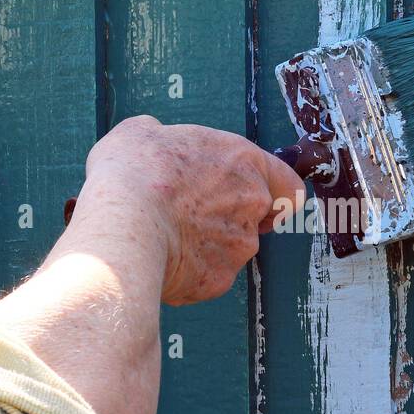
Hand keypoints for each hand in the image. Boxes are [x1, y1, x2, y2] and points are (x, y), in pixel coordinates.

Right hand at [76, 115, 302, 305]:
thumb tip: (153, 137)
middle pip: (256, 219)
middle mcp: (252, 204)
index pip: (289, 185)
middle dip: (227, 220)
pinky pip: (206, 277)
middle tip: (188, 215)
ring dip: (203, 246)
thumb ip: (163, 136)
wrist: (125, 222)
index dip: (276, 194)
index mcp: (244, 161)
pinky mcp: (219, 280)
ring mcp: (240, 246)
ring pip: (229, 249)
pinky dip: (187, 272)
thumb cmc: (136, 170)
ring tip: (162, 236)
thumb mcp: (142, 132)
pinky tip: (159, 258)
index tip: (258, 200)